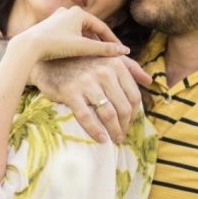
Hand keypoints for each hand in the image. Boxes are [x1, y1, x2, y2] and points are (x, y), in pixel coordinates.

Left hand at [14, 6, 129, 60]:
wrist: (27, 46)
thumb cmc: (55, 45)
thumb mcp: (82, 48)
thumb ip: (103, 49)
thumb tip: (125, 51)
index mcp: (79, 12)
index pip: (102, 27)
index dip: (112, 40)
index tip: (121, 51)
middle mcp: (69, 11)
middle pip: (91, 28)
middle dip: (101, 41)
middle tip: (110, 53)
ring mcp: (58, 17)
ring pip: (79, 31)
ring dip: (88, 42)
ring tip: (96, 55)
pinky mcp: (50, 25)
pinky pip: (69, 33)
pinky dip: (76, 42)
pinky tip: (78, 52)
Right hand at [30, 54, 151, 142]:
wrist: (48, 62)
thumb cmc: (81, 63)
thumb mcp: (107, 59)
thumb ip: (130, 68)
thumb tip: (149, 80)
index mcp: (116, 64)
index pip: (134, 96)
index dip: (134, 114)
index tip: (129, 124)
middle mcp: (103, 71)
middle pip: (123, 107)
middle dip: (125, 126)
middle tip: (121, 136)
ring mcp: (87, 81)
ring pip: (108, 113)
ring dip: (114, 130)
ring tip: (114, 139)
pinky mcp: (70, 92)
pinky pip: (87, 116)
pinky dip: (95, 131)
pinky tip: (101, 139)